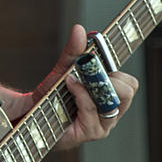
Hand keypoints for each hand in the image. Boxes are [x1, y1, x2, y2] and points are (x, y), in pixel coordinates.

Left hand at [48, 24, 137, 148]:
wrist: (31, 115)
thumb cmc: (51, 96)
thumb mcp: (63, 69)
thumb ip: (73, 52)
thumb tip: (79, 29)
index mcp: (110, 98)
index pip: (130, 83)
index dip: (119, 68)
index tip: (103, 55)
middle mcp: (110, 113)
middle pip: (128, 91)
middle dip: (109, 77)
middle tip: (89, 70)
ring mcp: (102, 125)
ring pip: (112, 100)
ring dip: (93, 85)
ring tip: (73, 79)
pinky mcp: (90, 132)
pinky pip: (93, 108)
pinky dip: (81, 93)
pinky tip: (70, 86)